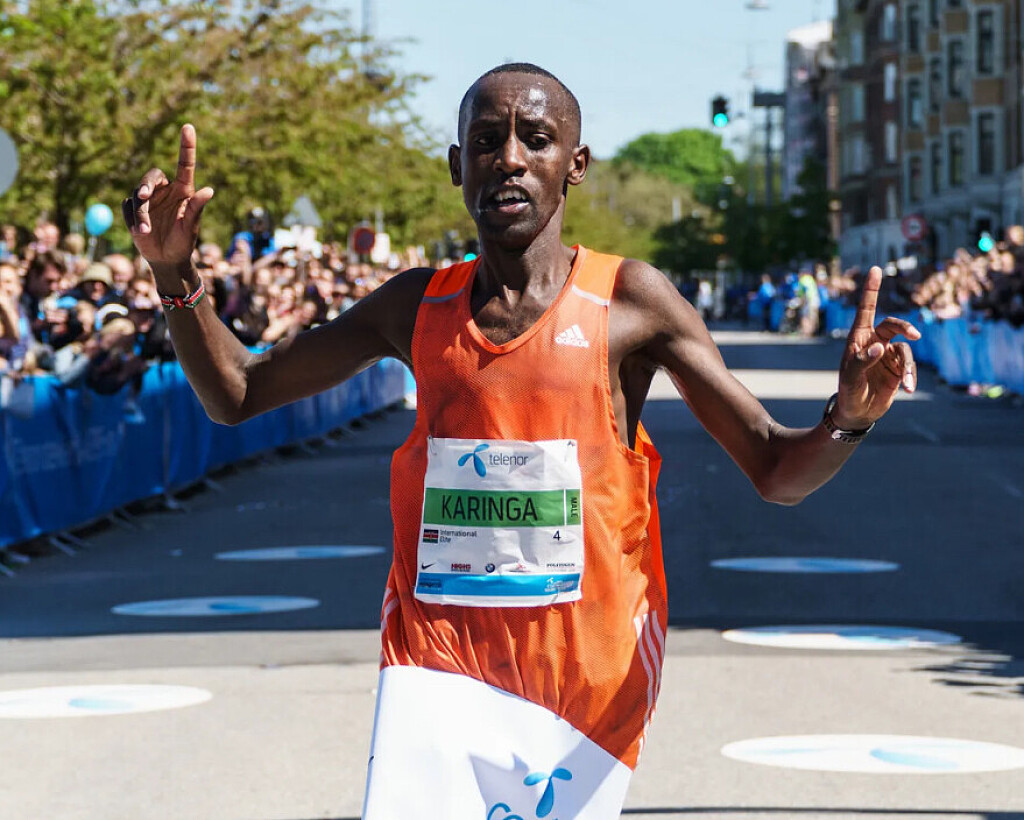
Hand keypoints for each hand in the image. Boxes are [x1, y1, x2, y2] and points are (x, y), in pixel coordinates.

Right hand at [122, 124, 213, 268]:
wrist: (167, 260)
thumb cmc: (183, 242)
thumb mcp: (191, 227)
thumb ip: (197, 208)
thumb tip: (209, 190)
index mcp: (182, 190)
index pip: (184, 164)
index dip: (186, 146)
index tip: (188, 127)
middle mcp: (165, 191)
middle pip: (151, 176)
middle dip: (145, 184)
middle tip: (143, 196)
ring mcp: (148, 200)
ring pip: (137, 196)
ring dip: (141, 214)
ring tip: (146, 231)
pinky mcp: (134, 210)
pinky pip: (127, 208)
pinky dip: (133, 220)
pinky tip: (140, 233)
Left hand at [836, 266, 920, 427]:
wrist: (857, 412)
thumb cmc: (849, 391)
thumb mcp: (851, 378)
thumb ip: (863, 361)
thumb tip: (881, 348)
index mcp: (858, 338)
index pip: (866, 309)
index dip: (871, 290)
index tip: (876, 269)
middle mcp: (875, 342)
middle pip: (893, 325)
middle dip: (904, 327)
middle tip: (914, 335)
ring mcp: (888, 355)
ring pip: (905, 349)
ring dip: (908, 366)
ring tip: (905, 384)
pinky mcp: (898, 368)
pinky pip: (909, 366)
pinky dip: (910, 377)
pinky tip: (908, 389)